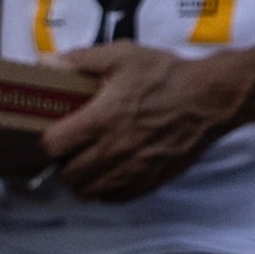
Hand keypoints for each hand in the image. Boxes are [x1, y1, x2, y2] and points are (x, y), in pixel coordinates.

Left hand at [31, 43, 242, 202]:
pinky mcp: (148, 182)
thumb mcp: (123, 55)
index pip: (54, 146)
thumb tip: (45, 63)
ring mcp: (132, 171)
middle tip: (70, 149)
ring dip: (81, 181)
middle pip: (68, 176)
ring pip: (88, 192)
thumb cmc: (164, 75)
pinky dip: (104, 189)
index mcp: (103, 118)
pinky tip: (108, 172)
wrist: (208, 99)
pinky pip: (113, 198)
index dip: (47, 141)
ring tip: (86, 163)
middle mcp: (114, 150)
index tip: (53, 132)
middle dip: (62, 164)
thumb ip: (82, 60)